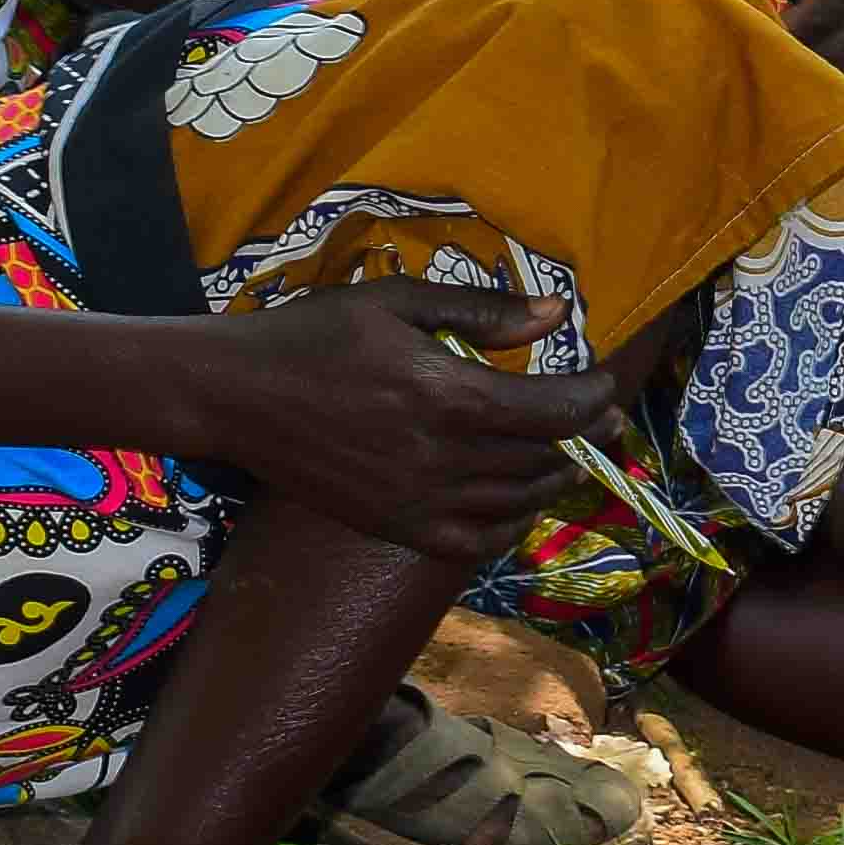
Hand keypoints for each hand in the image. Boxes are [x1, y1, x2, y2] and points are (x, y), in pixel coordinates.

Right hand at [189, 275, 628, 560]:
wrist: (235, 396)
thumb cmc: (314, 335)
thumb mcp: (397, 302)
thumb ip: (481, 312)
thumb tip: (555, 314)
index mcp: (447, 396)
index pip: (553, 412)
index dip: (593, 399)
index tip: (607, 382)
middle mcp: (440, 459)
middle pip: (543, 459)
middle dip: (584, 437)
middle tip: (604, 418)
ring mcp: (415, 502)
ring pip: (515, 503)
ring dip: (553, 479)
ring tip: (568, 454)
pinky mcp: (392, 527)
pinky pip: (471, 542)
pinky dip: (507, 526)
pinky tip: (515, 501)